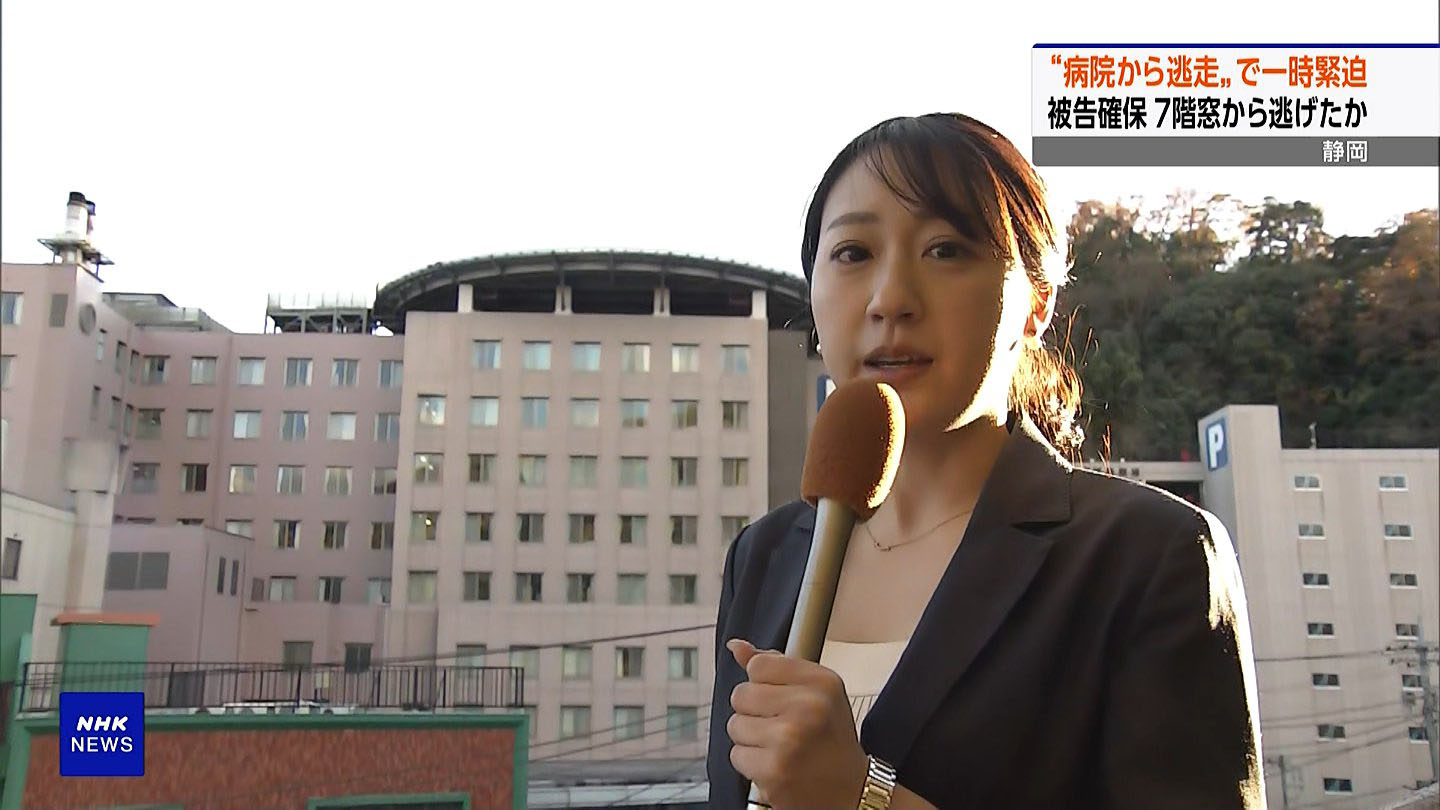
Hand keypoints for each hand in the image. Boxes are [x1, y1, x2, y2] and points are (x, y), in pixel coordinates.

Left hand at [726, 638, 868, 809]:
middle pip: (741, 694)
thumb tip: (737, 647)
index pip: (759, 665)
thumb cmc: (830, 739)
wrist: (850, 790)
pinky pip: (736, 754)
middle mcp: (808, 706)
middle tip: (781, 726)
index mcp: (821, 682)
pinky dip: (750, 763)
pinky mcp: (773, 769)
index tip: (780, 699)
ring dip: (750, 739)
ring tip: (778, 747)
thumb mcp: (816, 692)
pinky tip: (774, 764)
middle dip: (753, 712)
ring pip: (735, 725)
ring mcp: (789, 739)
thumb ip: (776, 666)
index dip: (763, 684)